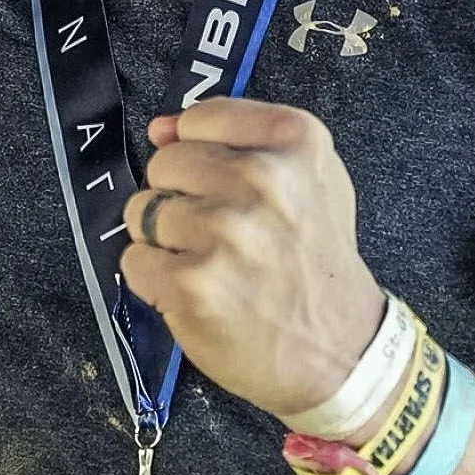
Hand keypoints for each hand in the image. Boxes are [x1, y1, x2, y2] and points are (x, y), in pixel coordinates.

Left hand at [120, 100, 382, 424]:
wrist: (341, 353)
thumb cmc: (316, 263)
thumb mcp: (308, 180)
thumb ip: (237, 138)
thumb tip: (161, 128)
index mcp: (296, 142)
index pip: (197, 121)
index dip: (201, 157)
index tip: (228, 188)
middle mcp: (263, 179)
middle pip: (164, 164)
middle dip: (180, 198)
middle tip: (222, 237)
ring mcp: (226, 231)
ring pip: (142, 210)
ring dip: (165, 241)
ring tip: (212, 265)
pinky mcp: (193, 282)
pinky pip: (134, 259)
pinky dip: (154, 280)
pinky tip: (196, 292)